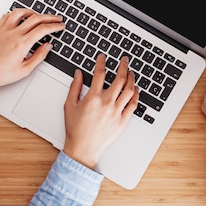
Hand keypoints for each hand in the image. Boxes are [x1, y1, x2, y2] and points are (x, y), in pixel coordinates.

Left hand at [0, 9, 64, 95]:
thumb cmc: (1, 74)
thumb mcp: (25, 70)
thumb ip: (39, 56)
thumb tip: (47, 46)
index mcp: (22, 44)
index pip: (43, 29)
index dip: (55, 26)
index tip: (60, 26)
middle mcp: (13, 34)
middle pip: (35, 18)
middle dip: (49, 17)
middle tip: (57, 19)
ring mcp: (4, 30)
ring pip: (20, 12)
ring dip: (33, 12)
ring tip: (39, 16)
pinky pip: (7, 15)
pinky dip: (16, 14)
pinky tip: (20, 18)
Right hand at [63, 54, 138, 168]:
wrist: (83, 148)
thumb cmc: (75, 129)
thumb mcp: (69, 105)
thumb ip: (74, 87)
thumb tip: (78, 74)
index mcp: (93, 97)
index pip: (100, 73)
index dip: (102, 62)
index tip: (103, 57)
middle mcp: (107, 103)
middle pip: (120, 78)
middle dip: (123, 66)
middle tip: (124, 60)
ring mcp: (116, 112)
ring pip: (129, 90)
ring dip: (132, 78)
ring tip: (131, 73)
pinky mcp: (122, 120)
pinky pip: (133, 104)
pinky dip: (136, 95)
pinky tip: (135, 89)